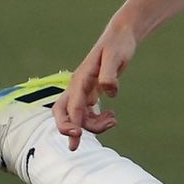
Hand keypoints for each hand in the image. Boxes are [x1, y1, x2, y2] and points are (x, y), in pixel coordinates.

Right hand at [57, 20, 138, 148]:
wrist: (121, 37)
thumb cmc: (118, 45)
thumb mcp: (116, 57)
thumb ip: (110, 74)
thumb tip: (108, 92)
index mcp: (81, 79)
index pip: (72, 105)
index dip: (72, 122)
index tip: (75, 136)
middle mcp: (78, 87)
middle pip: (62, 113)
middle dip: (67, 129)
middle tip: (76, 146)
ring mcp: (83, 91)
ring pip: (78, 117)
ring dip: (93, 125)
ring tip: (113, 120)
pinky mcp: (91, 93)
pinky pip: (88, 114)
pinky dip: (99, 120)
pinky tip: (112, 117)